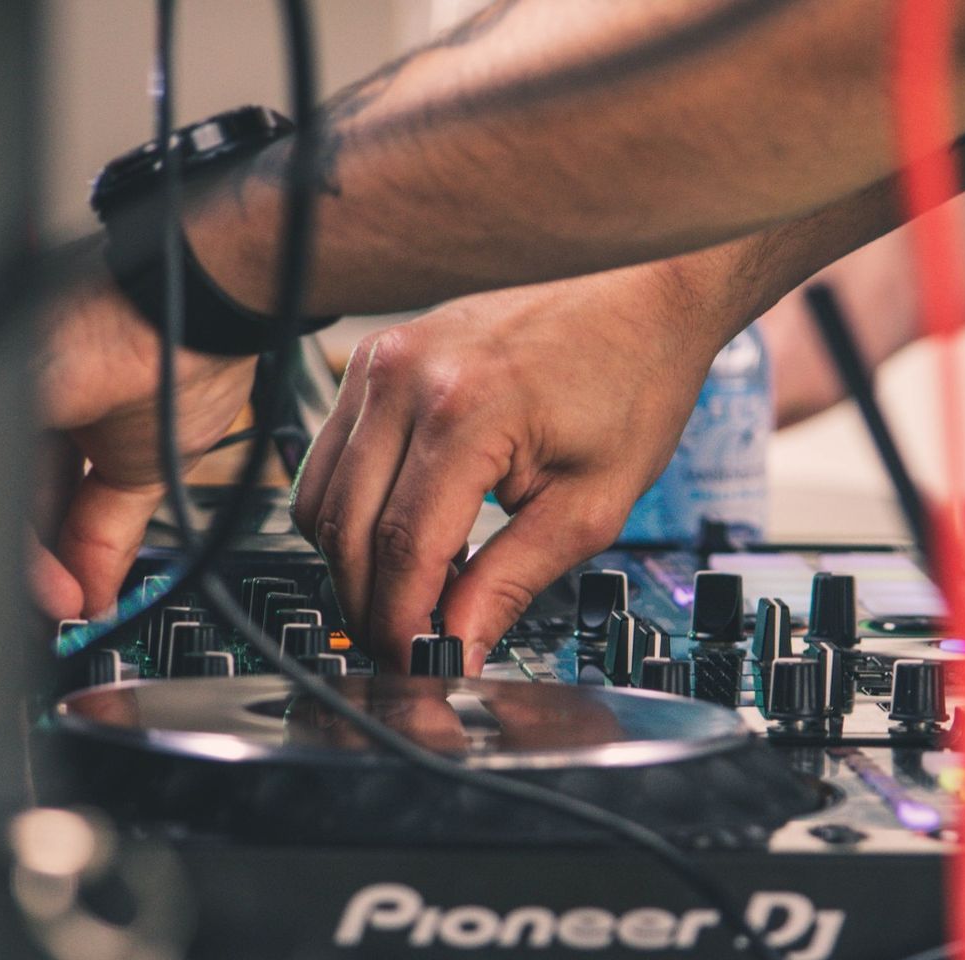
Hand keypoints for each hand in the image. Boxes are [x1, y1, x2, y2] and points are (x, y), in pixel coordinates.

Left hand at [36, 272, 256, 617]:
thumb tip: (98, 596)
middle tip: (60, 618)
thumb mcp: (148, 472)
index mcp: (55, 405)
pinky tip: (48, 587)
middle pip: (11, 504)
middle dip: (36, 573)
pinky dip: (20, 550)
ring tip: (62, 610)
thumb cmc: (194, 357)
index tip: (69, 603)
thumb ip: (109, 535)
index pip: (36, 497)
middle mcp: (17, 394)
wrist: (210, 312)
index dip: (50, 556)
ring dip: (30, 572)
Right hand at [289, 264, 731, 672]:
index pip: (402, 549)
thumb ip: (512, 582)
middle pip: (344, 529)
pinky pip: (331, 458)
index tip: (418, 665)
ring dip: (355, 561)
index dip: (402, 625)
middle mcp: (405, 378)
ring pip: (321, 499)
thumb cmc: (632, 379)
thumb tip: (458, 648)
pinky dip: (356, 511)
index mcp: (465, 411)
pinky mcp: (373, 358)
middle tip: (411, 645)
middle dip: (369, 604)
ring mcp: (379, 361)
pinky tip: (414, 533)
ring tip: (418, 591)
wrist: (642, 288)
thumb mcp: (590, 504)